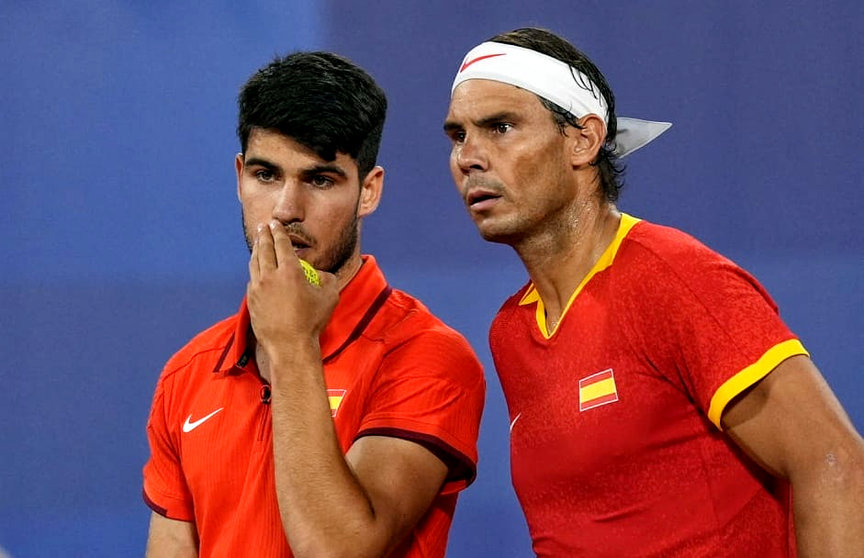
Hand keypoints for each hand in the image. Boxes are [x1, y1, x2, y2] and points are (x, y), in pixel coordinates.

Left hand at [247, 220, 338, 358]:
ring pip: (254, 263)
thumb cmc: (312, 321)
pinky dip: (255, 270)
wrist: (289, 345)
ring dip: (257, 250)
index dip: (279, 232)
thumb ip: (327, 280)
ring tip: (259, 243)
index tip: (275, 224)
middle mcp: (270, 276)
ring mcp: (258, 288)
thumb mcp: (329, 297)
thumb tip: (320, 274)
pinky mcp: (251, 300)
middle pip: (264, 249)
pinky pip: (252, 279)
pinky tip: (257, 269)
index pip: (281, 245)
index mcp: (290, 272)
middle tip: (264, 227)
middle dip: (265, 235)